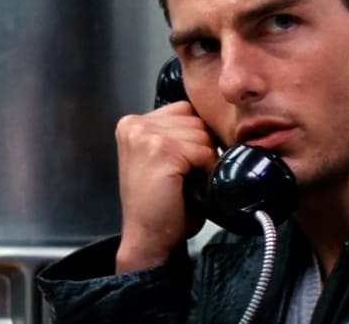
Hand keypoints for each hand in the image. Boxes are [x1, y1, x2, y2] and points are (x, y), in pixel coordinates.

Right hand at [114, 101, 217, 273]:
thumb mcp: (167, 157)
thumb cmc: (160, 205)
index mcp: (133, 124)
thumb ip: (180, 134)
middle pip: (195, 119)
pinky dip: (207, 169)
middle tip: (189, 175)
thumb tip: (215, 120)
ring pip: (202, 134)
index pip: (185, 110)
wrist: (147, 238)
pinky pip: (203, 151)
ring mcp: (146, 135)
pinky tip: (191, 185)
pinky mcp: (161, 150)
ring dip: (205, 159)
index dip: (196, 136)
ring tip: (189, 181)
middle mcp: (135, 124)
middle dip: (202, 147)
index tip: (189, 161)